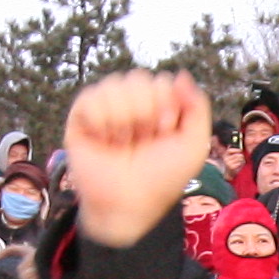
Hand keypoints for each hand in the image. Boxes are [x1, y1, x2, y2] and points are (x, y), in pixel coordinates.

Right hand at [59, 70, 217, 248]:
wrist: (129, 202)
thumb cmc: (162, 178)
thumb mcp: (193, 145)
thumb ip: (197, 106)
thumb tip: (181, 75)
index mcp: (158, 106)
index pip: (163, 81)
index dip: (167, 105)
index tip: (165, 131)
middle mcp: (132, 103)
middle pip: (139, 78)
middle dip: (146, 111)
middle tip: (143, 138)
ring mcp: (106, 108)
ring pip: (114, 84)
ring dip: (124, 118)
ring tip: (122, 142)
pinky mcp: (81, 117)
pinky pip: (90, 97)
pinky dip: (101, 121)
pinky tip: (104, 139)